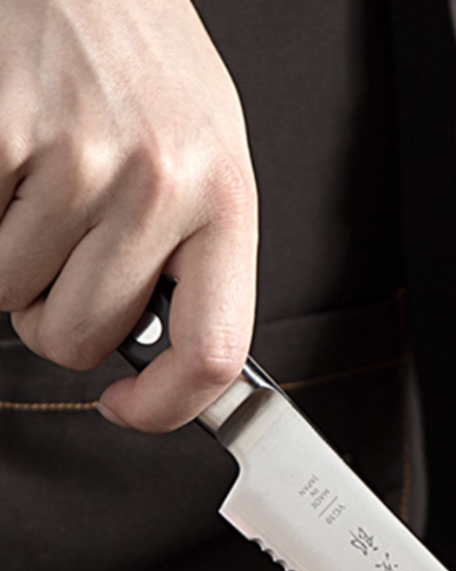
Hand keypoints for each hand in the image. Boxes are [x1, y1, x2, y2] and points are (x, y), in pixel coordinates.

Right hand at [0, 0, 256, 430]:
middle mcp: (158, 183)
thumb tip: (161, 358)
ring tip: (41, 193)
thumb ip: (193, 259)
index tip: (128, 406)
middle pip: (82, 337)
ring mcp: (76, 158)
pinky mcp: (3, 136)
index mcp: (224, 200)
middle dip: (60, 315)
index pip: (211, 354)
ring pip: (13, 298)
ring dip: (15, 266)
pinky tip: (10, 168)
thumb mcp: (208, 160)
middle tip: (68, 255)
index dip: (163, 407)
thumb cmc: (144, 69)